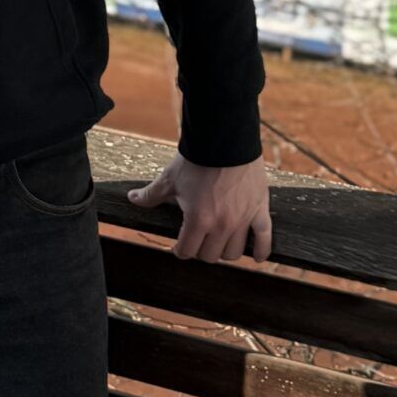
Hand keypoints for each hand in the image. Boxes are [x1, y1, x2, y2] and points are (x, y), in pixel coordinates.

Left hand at [124, 155, 270, 263]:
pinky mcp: (259, 209)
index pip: (187, 252)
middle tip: (198, 240)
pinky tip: (256, 258)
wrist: (225, 138)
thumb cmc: (196, 159)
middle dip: (201, 250)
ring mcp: (243, 219)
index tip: (179, 246)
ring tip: (219, 242)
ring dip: (224, 250)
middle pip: (210, 255)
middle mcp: (221, 225)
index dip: (180, 250)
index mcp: (198, 220)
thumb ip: (151, 194)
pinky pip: (264, 238)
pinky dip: (261, 251)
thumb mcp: (170, 179)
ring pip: (234, 252)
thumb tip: (132, 198)